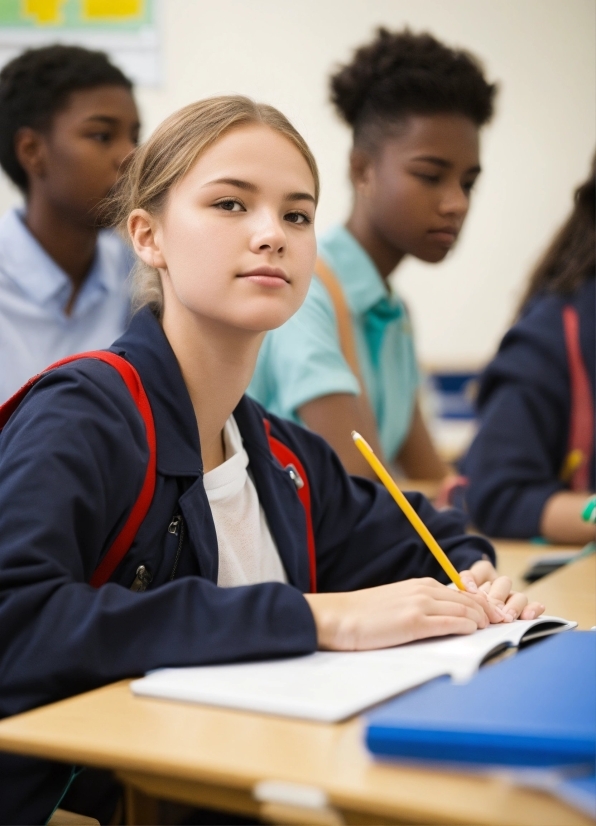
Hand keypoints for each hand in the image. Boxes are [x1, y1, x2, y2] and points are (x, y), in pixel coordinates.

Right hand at [303, 578, 489, 650]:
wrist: (341, 617)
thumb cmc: (366, 614)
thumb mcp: (399, 601)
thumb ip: (422, 605)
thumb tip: (443, 616)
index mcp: (422, 585)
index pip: (464, 593)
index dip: (483, 605)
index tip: (494, 616)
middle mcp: (424, 590)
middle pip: (470, 600)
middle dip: (489, 613)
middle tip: (501, 624)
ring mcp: (420, 605)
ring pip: (465, 610)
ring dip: (482, 620)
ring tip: (491, 629)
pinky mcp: (414, 622)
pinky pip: (451, 623)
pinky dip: (467, 627)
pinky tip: (473, 632)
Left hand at [459, 560, 544, 622]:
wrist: (479, 605)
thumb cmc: (469, 601)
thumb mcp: (462, 593)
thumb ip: (462, 587)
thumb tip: (464, 586)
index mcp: (483, 576)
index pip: (482, 570)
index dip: (475, 579)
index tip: (471, 590)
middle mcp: (500, 585)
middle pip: (503, 583)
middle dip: (497, 599)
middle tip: (491, 612)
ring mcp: (512, 596)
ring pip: (519, 596)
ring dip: (513, 607)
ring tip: (507, 618)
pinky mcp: (523, 608)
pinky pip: (533, 605)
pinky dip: (533, 609)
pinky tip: (528, 616)